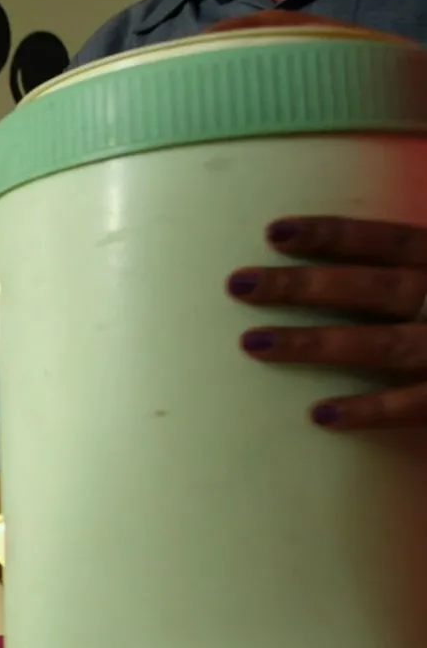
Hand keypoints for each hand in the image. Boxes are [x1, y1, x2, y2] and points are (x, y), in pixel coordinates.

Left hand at [228, 217, 426, 428]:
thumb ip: (406, 275)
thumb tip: (333, 269)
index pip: (391, 242)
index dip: (335, 235)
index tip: (273, 232)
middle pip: (374, 289)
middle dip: (306, 286)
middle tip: (238, 284)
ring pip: (385, 345)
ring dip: (318, 344)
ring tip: (252, 342)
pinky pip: (415, 405)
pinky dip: (370, 410)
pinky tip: (318, 415)